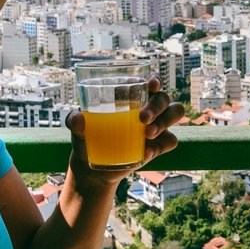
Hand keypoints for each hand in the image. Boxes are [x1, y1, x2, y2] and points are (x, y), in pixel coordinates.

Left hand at [66, 78, 186, 188]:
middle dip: (157, 105)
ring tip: (147, 134)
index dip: (155, 79)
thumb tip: (79, 118)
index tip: (150, 85)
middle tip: (142, 119)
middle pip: (164, 97)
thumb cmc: (87, 139)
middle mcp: (148, 107)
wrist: (93, 168)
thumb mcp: (78, 130)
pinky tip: (146, 152)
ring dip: (165, 121)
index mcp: (131, 96)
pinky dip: (161, 145)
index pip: (150, 81)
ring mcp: (157, 126)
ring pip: (175, 112)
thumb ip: (74, 121)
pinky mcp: (158, 145)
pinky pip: (171, 140)